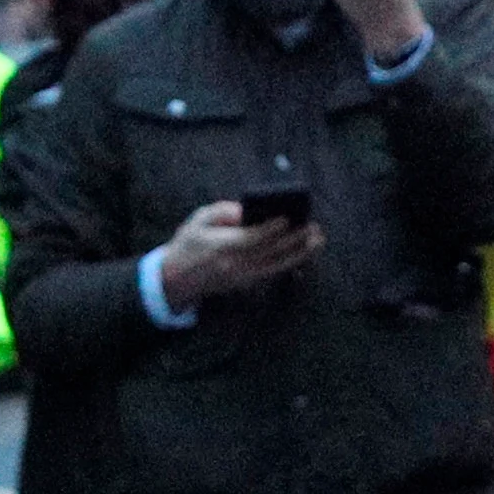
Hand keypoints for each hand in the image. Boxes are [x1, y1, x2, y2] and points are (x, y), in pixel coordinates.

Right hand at [157, 199, 324, 310]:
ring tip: (317, 240)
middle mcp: (234, 264)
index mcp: (220, 247)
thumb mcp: (198, 221)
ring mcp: (242, 277)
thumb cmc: (188, 244)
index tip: (288, 218)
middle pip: (269, 252)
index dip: (270, 229)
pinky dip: (291, 263)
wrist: (176, 279)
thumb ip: (223, 212)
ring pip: (277, 265)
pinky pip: (273, 272)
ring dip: (300, 253)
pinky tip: (305, 252)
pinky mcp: (247, 283)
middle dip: (293, 239)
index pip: (251, 238)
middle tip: (313, 227)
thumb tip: (248, 209)